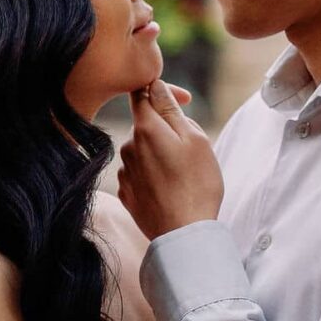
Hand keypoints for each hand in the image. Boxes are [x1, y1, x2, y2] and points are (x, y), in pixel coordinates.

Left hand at [117, 75, 223, 239]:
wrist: (184, 234)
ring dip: (160, 154)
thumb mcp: (194, 139)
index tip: (182, 100)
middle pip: (146, 124)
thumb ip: (170, 109)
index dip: (160, 90)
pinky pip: (140, 173)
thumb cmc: (197, 184)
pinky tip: (171, 189)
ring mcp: (124, 171)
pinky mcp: (126, 192)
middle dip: (167, 129)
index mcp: (144, 128)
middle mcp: (127, 146)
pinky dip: (154, 174)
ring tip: (184, 175)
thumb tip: (155, 87)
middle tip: (193, 150)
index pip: (141, 93)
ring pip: (143, 150)